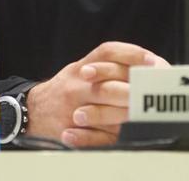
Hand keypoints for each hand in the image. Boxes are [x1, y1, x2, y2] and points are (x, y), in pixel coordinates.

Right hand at [25, 41, 168, 147]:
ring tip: (144, 114)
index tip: (153, 62)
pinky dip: (111, 136)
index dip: (131, 55)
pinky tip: (122, 133)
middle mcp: (76, 85)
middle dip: (135, 91)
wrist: (33, 110)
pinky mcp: (70, 130)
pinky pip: (95, 136)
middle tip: (156, 93)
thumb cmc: (66, 90)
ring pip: (106, 112)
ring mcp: (72, 108)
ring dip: (127, 114)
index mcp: (81, 68)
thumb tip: (146, 65)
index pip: (107, 52)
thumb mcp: (80, 70)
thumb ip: (106, 66)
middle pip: (110, 84)